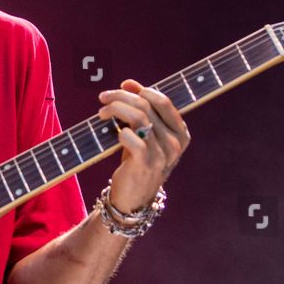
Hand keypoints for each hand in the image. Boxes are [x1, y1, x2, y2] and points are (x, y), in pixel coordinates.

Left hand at [96, 78, 190, 212]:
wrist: (133, 199)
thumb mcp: (146, 136)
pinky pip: (130, 136)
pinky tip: (113, 133)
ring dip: (115, 109)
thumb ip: (142, 110)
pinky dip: (119, 131)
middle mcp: (175, 143)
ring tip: (101, 112)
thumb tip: (129, 83)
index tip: (123, 85)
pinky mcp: (146, 163)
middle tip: (103, 97)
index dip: (141, 89)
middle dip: (121, 97)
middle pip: (147, 106)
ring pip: (138, 116)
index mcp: (181, 133)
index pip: (163, 101)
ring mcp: (163, 154)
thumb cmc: (139, 162)